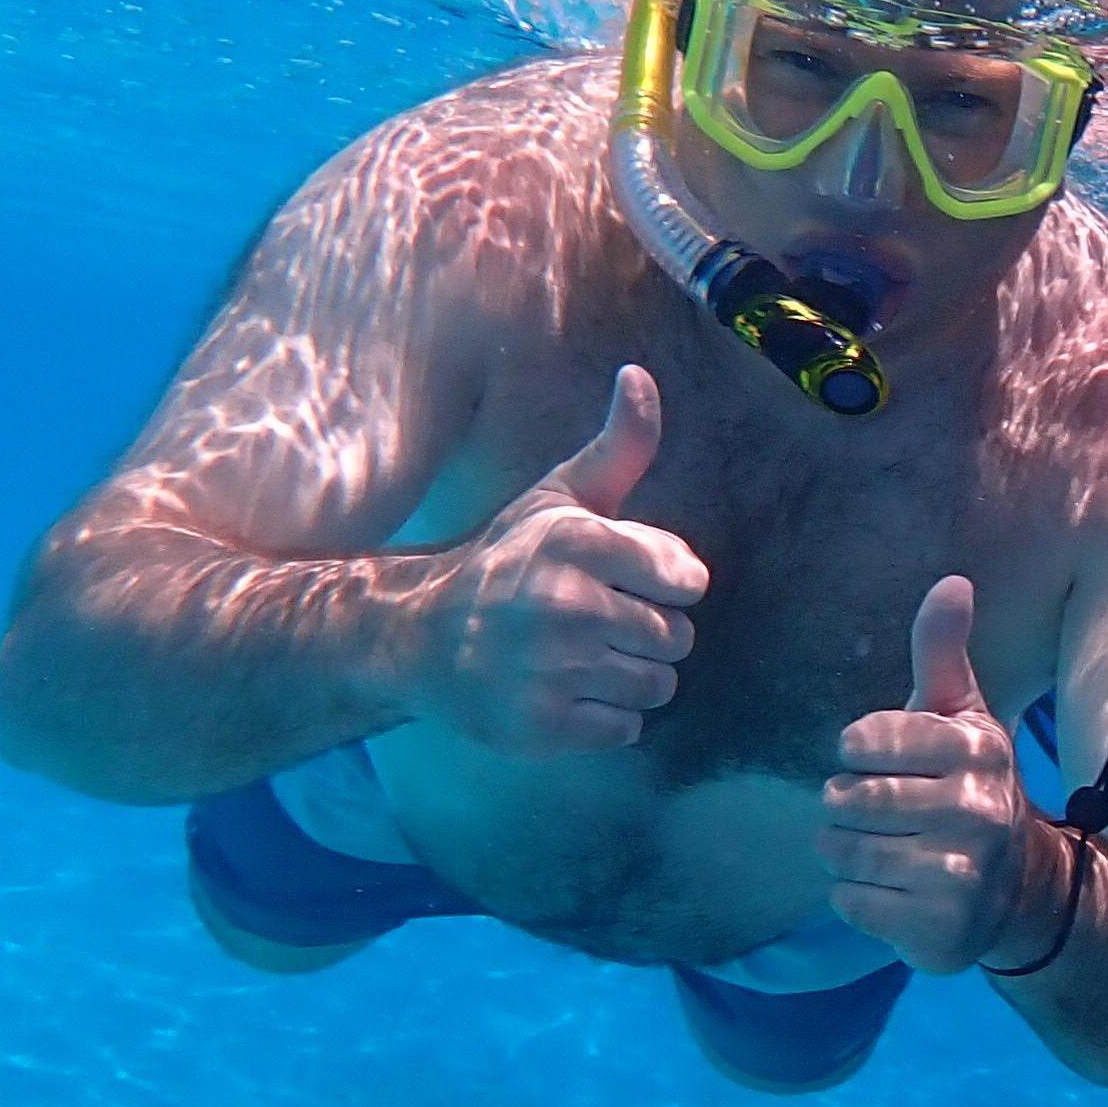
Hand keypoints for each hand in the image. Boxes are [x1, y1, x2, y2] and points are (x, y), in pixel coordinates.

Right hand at [403, 366, 708, 755]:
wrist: (418, 638)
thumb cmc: (506, 563)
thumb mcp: (558, 498)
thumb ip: (619, 446)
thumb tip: (640, 375)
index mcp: (577, 542)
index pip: (689, 580)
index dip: (665, 584)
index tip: (624, 581)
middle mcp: (564, 605)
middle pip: (678, 638)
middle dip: (649, 634)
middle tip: (595, 623)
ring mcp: (551, 670)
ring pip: (658, 687)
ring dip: (631, 678)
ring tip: (582, 658)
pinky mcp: (541, 726)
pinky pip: (626, 730)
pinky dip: (606, 719)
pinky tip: (566, 694)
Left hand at [821, 576, 1036, 974]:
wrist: (1018, 890)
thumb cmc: (967, 788)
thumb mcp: (962, 717)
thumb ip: (943, 652)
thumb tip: (952, 580)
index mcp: (975, 749)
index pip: (860, 741)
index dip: (860, 753)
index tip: (890, 763)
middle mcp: (974, 811)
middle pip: (844, 798)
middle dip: (850, 806)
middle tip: (890, 814)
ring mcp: (958, 874)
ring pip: (841, 851)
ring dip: (847, 852)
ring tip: (885, 850)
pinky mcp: (937, 928)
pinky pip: (849, 902)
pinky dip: (856, 898)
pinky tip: (893, 892)